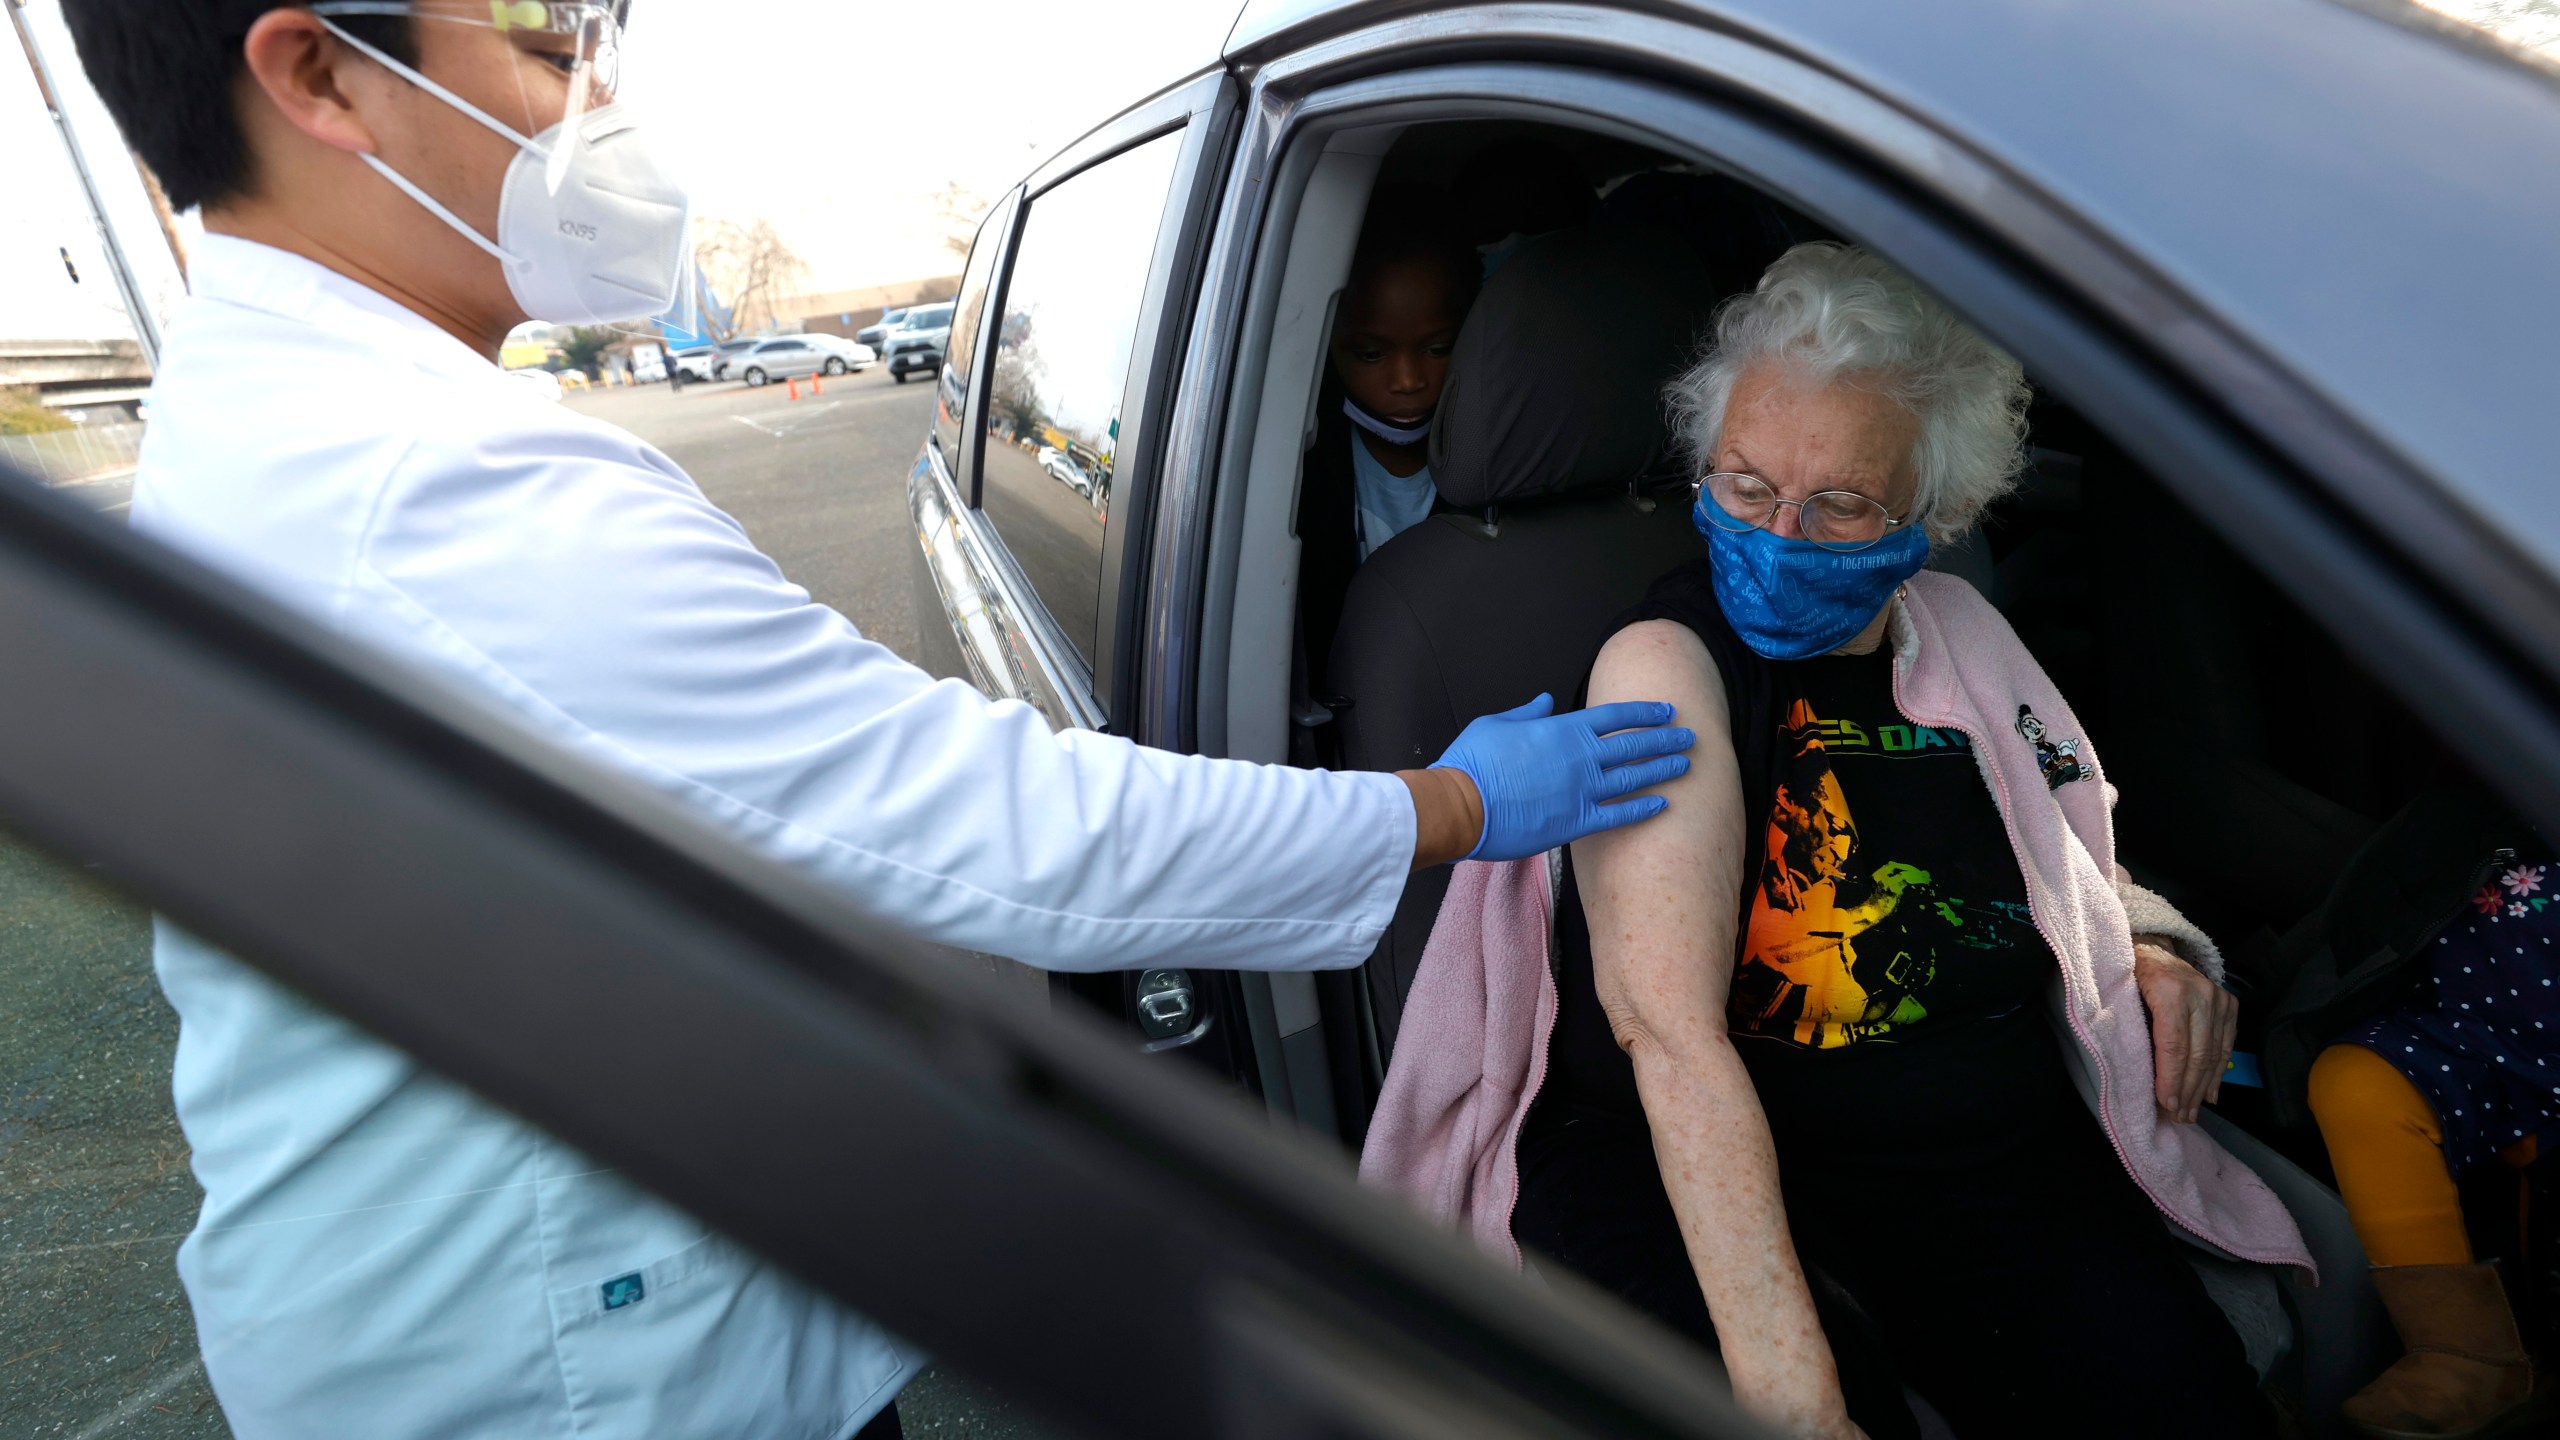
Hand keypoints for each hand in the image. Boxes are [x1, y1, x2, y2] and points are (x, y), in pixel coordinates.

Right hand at [1428, 694, 1693, 861]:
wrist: (1460, 805)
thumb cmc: (1473, 762)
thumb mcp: (1496, 724)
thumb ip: (1526, 712)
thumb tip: (1545, 700)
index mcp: (1563, 729)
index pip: (1616, 716)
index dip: (1645, 712)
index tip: (1667, 711)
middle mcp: (1580, 758)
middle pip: (1634, 746)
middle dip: (1665, 740)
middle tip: (1689, 737)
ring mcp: (1582, 791)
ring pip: (1633, 778)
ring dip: (1662, 770)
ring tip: (1685, 766)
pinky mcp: (1576, 822)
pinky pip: (1618, 815)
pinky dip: (1642, 809)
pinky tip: (1662, 804)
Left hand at [2132, 936, 2236, 1123]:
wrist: (2152, 945)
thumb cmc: (2128, 972)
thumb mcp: (2119, 994)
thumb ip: (2130, 1029)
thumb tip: (2136, 1076)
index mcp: (2169, 990)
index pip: (2173, 1045)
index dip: (2171, 1079)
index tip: (2167, 1106)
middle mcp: (2200, 992)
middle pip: (2197, 1054)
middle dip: (2188, 1091)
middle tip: (2180, 1118)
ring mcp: (2218, 997)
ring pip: (2214, 1053)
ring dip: (2203, 1088)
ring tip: (2192, 1114)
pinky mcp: (2229, 1003)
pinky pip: (2226, 1044)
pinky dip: (2218, 1073)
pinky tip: (2210, 1095)